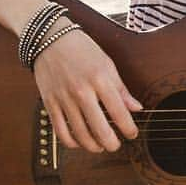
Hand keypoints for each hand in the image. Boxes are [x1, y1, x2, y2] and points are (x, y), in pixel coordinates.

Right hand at [32, 30, 141, 152]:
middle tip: (116, 145)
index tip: (132, 134)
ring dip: (93, 146)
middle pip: (100, 129)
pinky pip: (60, 131)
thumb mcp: (106, 64)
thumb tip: (136, 108)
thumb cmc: (81, 49)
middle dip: (111, 143)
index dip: (129, 128)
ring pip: (80, 134)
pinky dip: (71, 142)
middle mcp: (82, 91)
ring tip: (100, 146)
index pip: (119, 112)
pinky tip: (79, 142)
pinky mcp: (50, 103)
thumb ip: (121, 89)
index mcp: (100, 79)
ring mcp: (64, 98)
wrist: (49, 38)